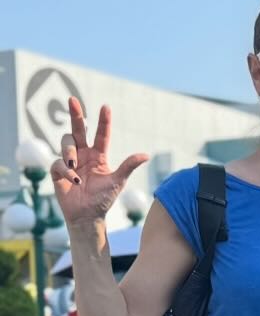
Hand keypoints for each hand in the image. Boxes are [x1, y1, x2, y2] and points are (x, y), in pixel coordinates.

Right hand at [49, 98, 147, 229]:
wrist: (88, 216)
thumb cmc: (103, 199)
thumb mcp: (117, 181)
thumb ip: (128, 166)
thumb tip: (146, 155)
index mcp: (98, 155)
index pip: (101, 134)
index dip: (103, 121)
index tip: (105, 106)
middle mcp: (83, 154)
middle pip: (78, 129)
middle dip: (75, 114)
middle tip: (72, 100)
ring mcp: (70, 161)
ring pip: (66, 143)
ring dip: (69, 152)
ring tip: (75, 166)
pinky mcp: (57, 170)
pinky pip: (58, 162)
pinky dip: (66, 170)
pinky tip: (73, 180)